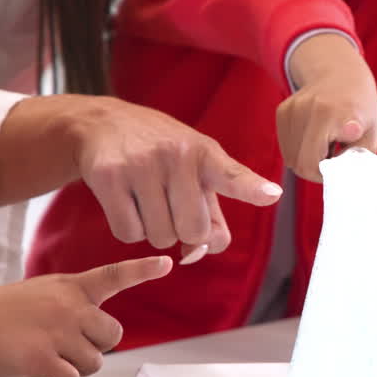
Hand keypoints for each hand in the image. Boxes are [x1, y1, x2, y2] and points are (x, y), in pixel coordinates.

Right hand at [0, 95, 282, 255]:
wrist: (105, 124)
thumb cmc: (162, 156)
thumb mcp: (195, 170)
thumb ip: (211, 215)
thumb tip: (197, 253)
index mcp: (205, 153)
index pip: (232, 175)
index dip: (252, 188)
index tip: (272, 194)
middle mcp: (177, 156)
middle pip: (193, 231)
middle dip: (183, 232)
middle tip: (171, 208)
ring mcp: (141, 165)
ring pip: (160, 237)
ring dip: (154, 232)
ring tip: (147, 201)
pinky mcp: (109, 177)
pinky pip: (128, 234)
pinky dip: (129, 230)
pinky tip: (126, 204)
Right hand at [0, 256, 172, 376]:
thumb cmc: (6, 313)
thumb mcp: (44, 292)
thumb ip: (75, 302)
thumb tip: (102, 331)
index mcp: (71, 287)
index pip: (113, 274)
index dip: (142, 269)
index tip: (168, 263)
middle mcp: (70, 307)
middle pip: (113, 335)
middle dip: (96, 345)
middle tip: (67, 343)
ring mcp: (57, 332)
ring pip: (94, 362)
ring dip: (76, 365)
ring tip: (48, 353)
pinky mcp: (43, 359)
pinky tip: (40, 368)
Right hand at [278, 34, 376, 182]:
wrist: (339, 72)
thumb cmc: (359, 106)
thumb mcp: (371, 132)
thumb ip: (361, 160)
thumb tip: (349, 184)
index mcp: (339, 116)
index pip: (318, 157)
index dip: (325, 169)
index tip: (334, 167)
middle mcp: (312, 110)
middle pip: (303, 165)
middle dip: (318, 172)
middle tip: (335, 162)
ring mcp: (294, 109)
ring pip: (291, 159)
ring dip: (308, 160)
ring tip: (326, 147)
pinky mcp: (282, 111)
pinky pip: (286, 148)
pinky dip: (299, 151)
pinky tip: (315, 138)